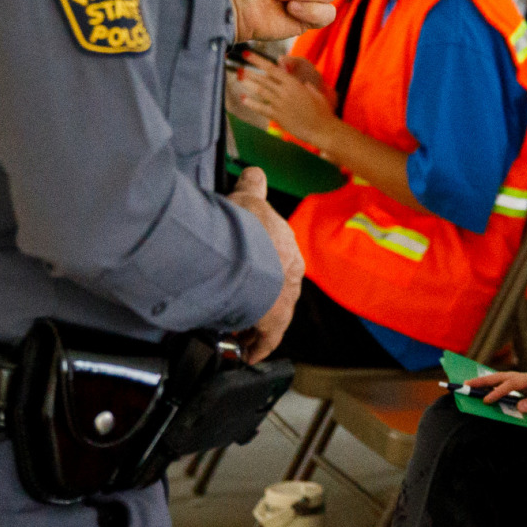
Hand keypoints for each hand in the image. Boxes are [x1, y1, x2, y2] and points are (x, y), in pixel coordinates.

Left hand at [228, 50, 338, 146]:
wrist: (322, 129)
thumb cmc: (322, 111)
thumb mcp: (315, 93)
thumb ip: (305, 86)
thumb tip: (302, 82)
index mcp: (294, 83)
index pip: (272, 68)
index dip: (258, 61)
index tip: (247, 55)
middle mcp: (285, 92)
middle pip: (264, 79)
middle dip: (250, 71)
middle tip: (239, 67)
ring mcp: (280, 104)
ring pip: (261, 91)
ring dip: (249, 84)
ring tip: (240, 78)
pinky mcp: (278, 116)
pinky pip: (262, 108)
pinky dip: (252, 104)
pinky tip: (244, 99)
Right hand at [228, 168, 303, 362]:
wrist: (241, 255)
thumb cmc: (242, 227)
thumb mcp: (246, 197)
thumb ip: (251, 185)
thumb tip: (255, 172)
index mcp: (287, 245)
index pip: (281, 258)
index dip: (266, 267)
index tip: (254, 274)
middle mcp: (291, 274)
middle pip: (276, 290)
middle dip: (259, 298)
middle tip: (237, 304)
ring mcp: (284, 299)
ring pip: (271, 315)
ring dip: (254, 323)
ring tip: (235, 330)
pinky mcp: (274, 322)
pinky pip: (265, 338)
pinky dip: (255, 346)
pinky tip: (245, 354)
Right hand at [465, 367, 526, 415]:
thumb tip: (518, 406)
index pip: (514, 383)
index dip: (499, 391)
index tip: (487, 400)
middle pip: (505, 376)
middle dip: (486, 380)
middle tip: (466, 384)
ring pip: (505, 379)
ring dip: (489, 383)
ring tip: (470, 386)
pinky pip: (510, 386)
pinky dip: (498, 388)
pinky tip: (486, 392)